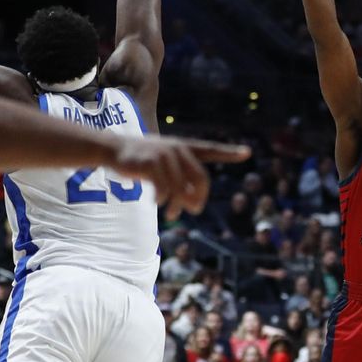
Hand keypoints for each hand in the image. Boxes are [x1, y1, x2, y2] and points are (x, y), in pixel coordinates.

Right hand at [112, 136, 249, 212]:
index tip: (247, 152)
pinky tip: (157, 203)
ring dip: (178, 205)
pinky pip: (164, 189)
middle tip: (195, 210)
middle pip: (200, 177)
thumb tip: (195, 204)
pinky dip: (162, 200)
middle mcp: (177, 148)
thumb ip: (182, 181)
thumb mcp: (165, 167)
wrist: (114, 149)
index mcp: (183, 147)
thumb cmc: (143, 161)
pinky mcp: (151, 163)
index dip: (229, 152)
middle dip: (199, 197)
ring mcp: (164, 154)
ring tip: (174, 215)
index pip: (211, 150)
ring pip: (181, 187)